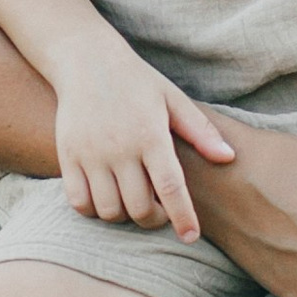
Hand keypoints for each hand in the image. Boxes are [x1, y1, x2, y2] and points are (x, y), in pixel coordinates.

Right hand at [53, 47, 235, 235]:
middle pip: (139, 208)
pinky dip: (92, 209)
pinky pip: (78, 202)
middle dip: (154, 219)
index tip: (190, 236)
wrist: (86, 60)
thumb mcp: (172, 99)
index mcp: (151, 135)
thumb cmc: (136, 81)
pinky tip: (104, 197)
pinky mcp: (67, 156)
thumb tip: (229, 158)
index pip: (171, 187)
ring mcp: (91, 154)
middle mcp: (120, 148)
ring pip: (108, 210)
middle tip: (159, 210)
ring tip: (131, 201)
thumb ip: (200, 131)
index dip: (182, 217)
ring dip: (123, 216)